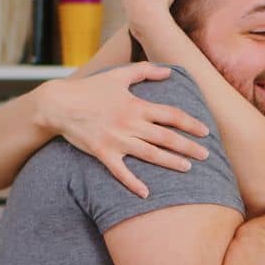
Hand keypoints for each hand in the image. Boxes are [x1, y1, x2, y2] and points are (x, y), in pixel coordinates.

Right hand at [43, 64, 210, 197]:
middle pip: (166, 137)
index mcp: (137, 106)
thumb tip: (168, 71)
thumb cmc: (90, 89)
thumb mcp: (118, 75)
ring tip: (188, 168)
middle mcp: (130, 123)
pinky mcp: (102, 152)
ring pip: (150, 154)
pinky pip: (120, 171)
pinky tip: (146, 194)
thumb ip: (145, 71)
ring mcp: (116, 140)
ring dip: (170, 162)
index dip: (190, 124)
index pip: (171, 116)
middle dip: (188, 147)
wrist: (58, 104)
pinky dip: (133, 183)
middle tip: (206, 155)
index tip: (205, 131)